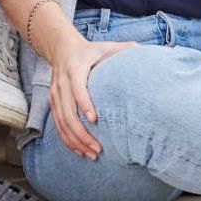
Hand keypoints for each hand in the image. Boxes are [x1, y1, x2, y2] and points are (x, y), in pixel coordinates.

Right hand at [47, 36, 136, 158]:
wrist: (61, 48)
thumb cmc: (91, 50)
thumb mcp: (107, 46)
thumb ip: (126, 49)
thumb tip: (148, 53)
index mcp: (75, 67)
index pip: (77, 87)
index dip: (84, 103)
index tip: (95, 120)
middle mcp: (62, 82)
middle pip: (67, 112)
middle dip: (81, 133)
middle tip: (98, 148)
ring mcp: (55, 94)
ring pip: (61, 122)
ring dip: (75, 141)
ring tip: (91, 154)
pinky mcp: (53, 102)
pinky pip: (58, 125)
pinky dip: (67, 139)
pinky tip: (80, 150)